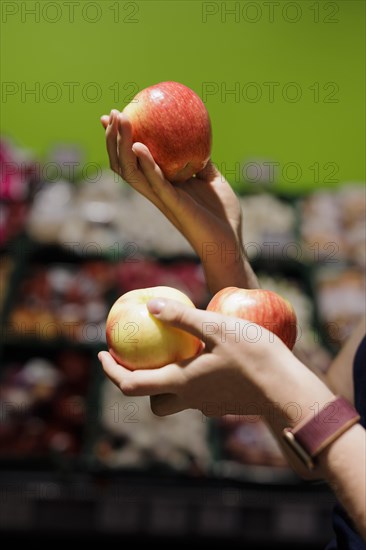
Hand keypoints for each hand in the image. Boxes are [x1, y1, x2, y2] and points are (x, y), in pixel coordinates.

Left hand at [98, 297, 311, 418]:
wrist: (288, 390)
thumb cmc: (254, 357)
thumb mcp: (217, 327)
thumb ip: (183, 317)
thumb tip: (151, 305)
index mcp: (180, 382)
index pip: (130, 385)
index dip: (111, 371)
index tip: (102, 353)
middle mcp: (190, 399)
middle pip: (153, 400)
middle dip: (140, 382)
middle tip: (140, 358)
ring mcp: (209, 405)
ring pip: (177, 398)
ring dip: (168, 380)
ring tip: (174, 353)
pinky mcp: (225, 404)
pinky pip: (200, 394)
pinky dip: (192, 379)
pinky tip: (207, 357)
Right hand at [101, 111, 256, 293]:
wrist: (229, 240)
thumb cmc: (222, 213)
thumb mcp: (212, 178)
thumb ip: (201, 160)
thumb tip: (199, 135)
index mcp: (162, 185)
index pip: (133, 160)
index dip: (120, 140)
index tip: (114, 116)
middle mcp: (155, 191)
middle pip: (123, 164)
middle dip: (112, 139)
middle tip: (111, 113)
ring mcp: (161, 198)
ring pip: (130, 171)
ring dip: (121, 146)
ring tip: (120, 120)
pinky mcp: (172, 204)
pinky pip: (155, 182)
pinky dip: (145, 163)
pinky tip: (139, 145)